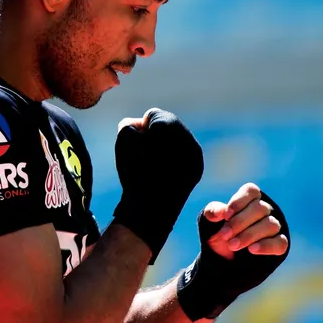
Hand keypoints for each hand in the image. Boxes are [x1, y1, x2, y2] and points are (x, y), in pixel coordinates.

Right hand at [112, 108, 203, 263]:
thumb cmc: (134, 171)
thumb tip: (140, 124)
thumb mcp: (124, 141)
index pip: (153, 115)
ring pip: (178, 140)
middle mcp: (187, 135)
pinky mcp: (198, 166)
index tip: (136, 143)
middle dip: (156, 135)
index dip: (140, 128)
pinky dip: (175, 159)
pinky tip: (163, 171)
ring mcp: (195, 151)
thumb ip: (130, 124)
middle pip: (169, 125)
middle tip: (144, 152)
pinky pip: (185, 155)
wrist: (151, 207)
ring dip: (166, 145)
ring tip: (153, 163)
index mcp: (169, 124)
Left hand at [203, 183, 289, 258]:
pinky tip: (251, 249)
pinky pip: (280, 243)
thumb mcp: (209, 223)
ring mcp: (274, 227)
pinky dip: (266, 246)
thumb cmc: (219, 234)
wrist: (222, 260)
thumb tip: (221, 211)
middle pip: (260, 209)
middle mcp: (265, 210)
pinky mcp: (279, 244)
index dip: (239, 202)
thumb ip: (212, 212)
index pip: (251, 191)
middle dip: (240, 223)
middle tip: (224, 235)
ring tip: (232, 245)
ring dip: (249, 235)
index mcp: (249, 199)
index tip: (226, 216)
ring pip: (270, 225)